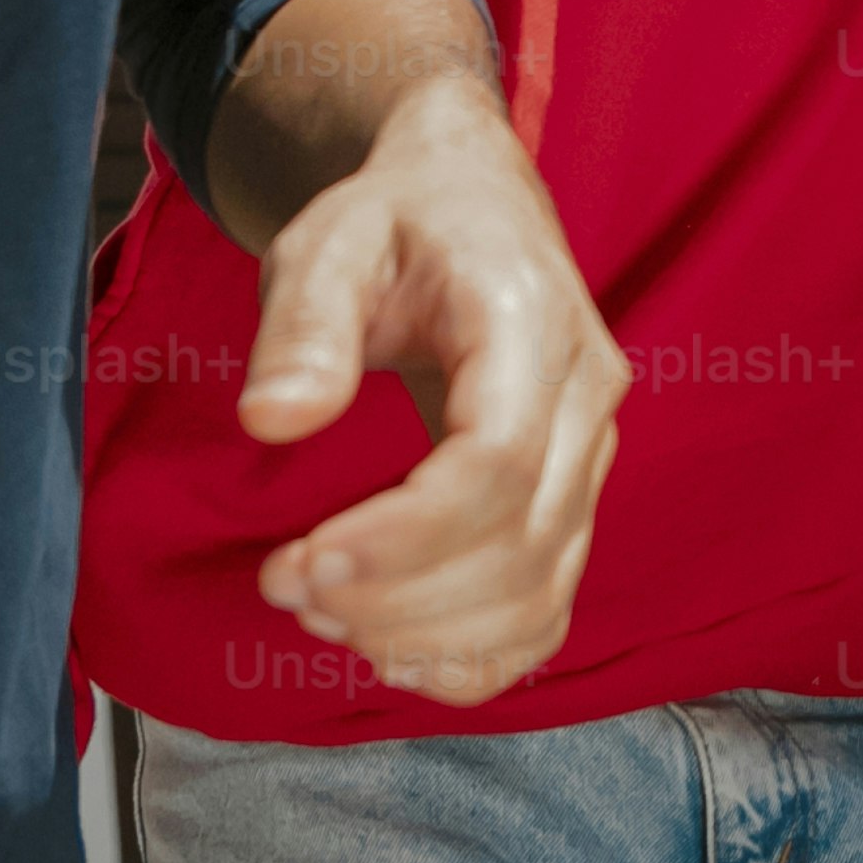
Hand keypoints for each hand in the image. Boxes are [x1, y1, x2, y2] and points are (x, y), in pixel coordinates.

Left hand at [240, 76, 623, 705]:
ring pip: (541, 592)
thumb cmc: (395, 223)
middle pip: (523, 542)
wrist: (468, 205)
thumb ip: (303, 325)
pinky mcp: (573, 501)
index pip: (500, 462)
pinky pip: (548, 612)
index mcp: (533, 321)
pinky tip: (389, 651)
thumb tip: (271, 419)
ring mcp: (592, 457)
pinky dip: (476, 658)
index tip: (302, 562)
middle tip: (283, 586)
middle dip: (396, 596)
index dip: (405, 537)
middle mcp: (586, 397)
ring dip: (426, 634)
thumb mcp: (328, 243)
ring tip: (318, 611)